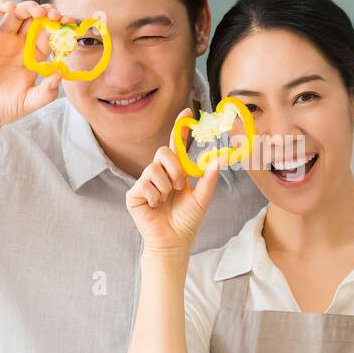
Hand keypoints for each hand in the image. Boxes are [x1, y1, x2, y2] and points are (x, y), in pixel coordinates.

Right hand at [0, 0, 101, 126]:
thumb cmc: (3, 108)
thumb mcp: (29, 102)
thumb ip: (47, 92)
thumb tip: (60, 74)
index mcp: (33, 57)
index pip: (50, 36)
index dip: (60, 28)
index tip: (70, 24)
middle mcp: (19, 44)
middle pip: (36, 20)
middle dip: (48, 13)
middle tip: (56, 16)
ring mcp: (2, 39)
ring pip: (18, 14)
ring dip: (29, 7)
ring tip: (39, 12)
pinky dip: (0, 7)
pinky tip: (10, 6)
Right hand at [125, 110, 220, 254]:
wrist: (173, 241)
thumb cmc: (187, 221)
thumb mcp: (201, 198)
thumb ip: (208, 178)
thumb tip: (219, 158)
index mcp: (175, 171)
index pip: (176, 145)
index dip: (180, 128)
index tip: (187, 111)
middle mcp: (159, 173)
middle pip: (163, 151)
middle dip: (174, 167)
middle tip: (180, 185)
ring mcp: (145, 182)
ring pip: (153, 167)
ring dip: (166, 185)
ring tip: (167, 200)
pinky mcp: (134, 193)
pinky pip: (144, 182)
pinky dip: (154, 195)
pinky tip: (155, 206)